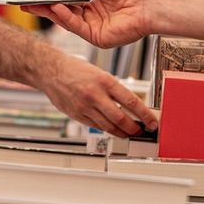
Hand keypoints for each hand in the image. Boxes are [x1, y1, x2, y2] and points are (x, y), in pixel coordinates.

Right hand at [25, 0, 158, 47]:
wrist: (149, 1)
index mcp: (94, 2)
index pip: (68, 0)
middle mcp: (93, 17)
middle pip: (63, 12)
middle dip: (44, 7)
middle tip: (26, 2)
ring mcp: (94, 28)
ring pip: (67, 21)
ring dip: (51, 12)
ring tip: (36, 4)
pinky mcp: (98, 38)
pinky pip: (77, 28)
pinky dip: (65, 18)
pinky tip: (57, 8)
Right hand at [39, 52, 157, 137]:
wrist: (51, 71)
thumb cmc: (76, 70)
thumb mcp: (100, 74)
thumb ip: (114, 90)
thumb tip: (130, 106)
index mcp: (105, 81)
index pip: (131, 101)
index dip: (145, 115)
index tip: (153, 122)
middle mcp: (95, 94)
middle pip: (121, 118)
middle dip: (134, 128)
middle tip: (142, 131)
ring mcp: (85, 107)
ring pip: (109, 126)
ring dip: (122, 132)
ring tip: (130, 133)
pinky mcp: (77, 115)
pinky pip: (96, 127)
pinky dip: (107, 130)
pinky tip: (113, 130)